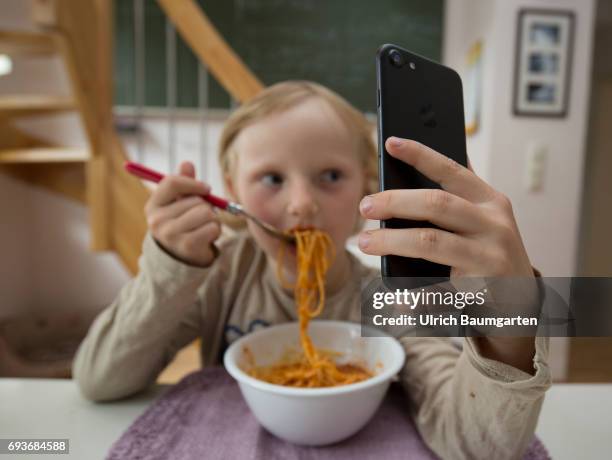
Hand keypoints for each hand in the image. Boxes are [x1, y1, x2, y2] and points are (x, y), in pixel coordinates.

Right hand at [145, 161, 220, 266]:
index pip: (171, 183)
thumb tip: (187, 163)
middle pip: (196, 200)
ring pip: (207, 213)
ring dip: (213, 219)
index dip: (193, 182)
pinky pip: (213, 227)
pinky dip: (216, 230)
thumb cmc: (182, 223)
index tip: (206, 189)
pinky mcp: (187, 246)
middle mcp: (157, 220)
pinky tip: (206, 236)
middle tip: (201, 217)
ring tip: (203, 226)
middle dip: (206, 206)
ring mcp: (171, 234)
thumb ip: (184, 182)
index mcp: (153, 205)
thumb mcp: (179, 202)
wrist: (180, 258)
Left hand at [358, 137, 536, 372]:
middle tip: (365, 205)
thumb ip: (459, 196)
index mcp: (490, 201)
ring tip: (365, 241)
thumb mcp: (484, 220)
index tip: (390, 143)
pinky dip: (412, 292)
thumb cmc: (490, 254)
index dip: (421, 154)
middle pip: (436, 204)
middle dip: (395, 201)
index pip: (452, 170)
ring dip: (392, 241)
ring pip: (430, 241)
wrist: (522, 303)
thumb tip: (419, 164)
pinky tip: (395, 296)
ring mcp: (490, 257)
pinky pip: (437, 287)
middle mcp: (494, 225)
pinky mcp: (482, 289)